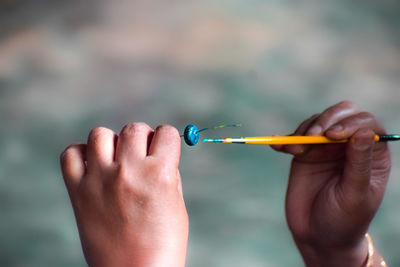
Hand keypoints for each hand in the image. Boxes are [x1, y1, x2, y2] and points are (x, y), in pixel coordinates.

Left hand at [60, 123, 187, 266]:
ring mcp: (100, 179)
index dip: (166, 139)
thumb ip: (167, 172)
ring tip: (116, 161)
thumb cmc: (162, 243)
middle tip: (140, 157)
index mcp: (159, 173)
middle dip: (142, 139)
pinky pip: (70, 154)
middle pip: (134, 128)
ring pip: (100, 134)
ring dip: (112, 143)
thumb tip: (157, 151)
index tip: (163, 148)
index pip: (165, 132)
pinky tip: (93, 167)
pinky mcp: (78, 191)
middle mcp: (128, 171)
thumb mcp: (176, 203)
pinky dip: (81, 154)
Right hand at [272, 101, 390, 266]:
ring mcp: (325, 148)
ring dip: (303, 130)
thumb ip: (359, 163)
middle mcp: (349, 146)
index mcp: (371, 154)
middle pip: (341, 114)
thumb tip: (365, 131)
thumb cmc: (345, 219)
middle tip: (312, 137)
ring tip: (295, 151)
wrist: (318, 237)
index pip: (366, 124)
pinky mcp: (304, 155)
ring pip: (316, 121)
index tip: (333, 136)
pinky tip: (277, 146)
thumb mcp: (355, 194)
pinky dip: (284, 139)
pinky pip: (294, 138)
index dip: (350, 123)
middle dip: (326, 119)